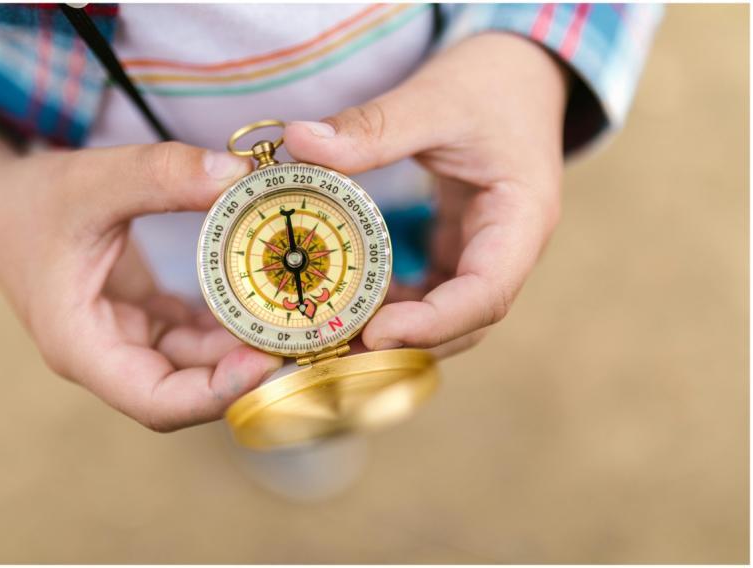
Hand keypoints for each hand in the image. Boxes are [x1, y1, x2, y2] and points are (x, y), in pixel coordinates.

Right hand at [0, 118, 281, 430]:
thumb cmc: (31, 200)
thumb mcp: (92, 181)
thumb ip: (161, 174)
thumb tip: (237, 176)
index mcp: (82, 346)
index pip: (156, 400)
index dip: (215, 393)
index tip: (265, 359)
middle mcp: (108, 355)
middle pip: (187, 390)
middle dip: (244, 370)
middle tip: (302, 338)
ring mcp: (127, 341)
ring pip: (196, 364)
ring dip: (243, 346)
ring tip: (295, 317)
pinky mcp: (142, 322)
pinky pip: (194, 336)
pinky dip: (228, 323)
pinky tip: (264, 298)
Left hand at [284, 33, 568, 356]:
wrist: (519, 73)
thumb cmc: (492, 82)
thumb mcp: (435, 97)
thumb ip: (373, 126)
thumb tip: (300, 143)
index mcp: (521, 220)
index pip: (486, 294)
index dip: (432, 324)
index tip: (374, 332)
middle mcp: (508, 251)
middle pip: (463, 323)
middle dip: (405, 345)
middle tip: (336, 352)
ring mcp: (483, 255)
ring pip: (444, 317)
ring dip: (393, 336)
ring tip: (331, 340)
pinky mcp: (458, 250)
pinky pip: (428, 294)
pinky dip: (391, 308)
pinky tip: (348, 306)